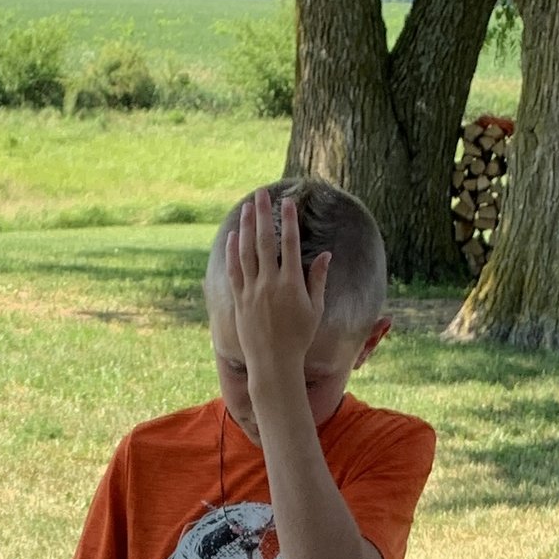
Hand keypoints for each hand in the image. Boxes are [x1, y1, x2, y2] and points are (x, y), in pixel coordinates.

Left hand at [227, 187, 329, 397]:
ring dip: (246, 227)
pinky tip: (233, 237)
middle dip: (263, 215)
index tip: (288, 202)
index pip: (289, 244)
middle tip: (261, 194)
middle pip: (265, 241)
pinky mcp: (240, 301)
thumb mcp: (315, 309)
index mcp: (291, 284)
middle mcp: (270, 284)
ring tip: (247, 208)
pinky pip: (235, 271)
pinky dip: (233, 252)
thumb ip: (318, 280)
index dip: (288, 221)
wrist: (273, 364)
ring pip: (247, 252)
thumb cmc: (299, 338)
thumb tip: (325, 254)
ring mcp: (252, 291)